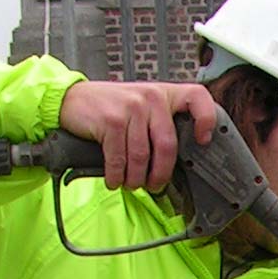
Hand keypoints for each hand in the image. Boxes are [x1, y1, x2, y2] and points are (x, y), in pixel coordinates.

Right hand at [56, 80, 219, 191]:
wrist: (70, 99)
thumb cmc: (109, 107)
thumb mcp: (140, 106)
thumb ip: (158, 122)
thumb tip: (178, 160)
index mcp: (163, 94)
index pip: (197, 97)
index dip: (207, 119)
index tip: (203, 140)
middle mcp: (150, 97)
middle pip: (167, 145)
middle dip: (161, 173)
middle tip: (154, 184)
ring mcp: (131, 107)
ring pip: (142, 157)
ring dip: (135, 178)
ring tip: (130, 183)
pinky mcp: (112, 120)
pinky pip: (120, 159)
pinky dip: (116, 175)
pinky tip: (114, 179)